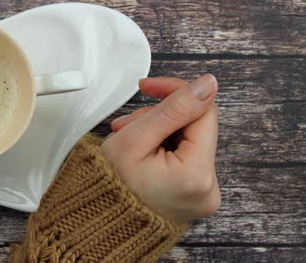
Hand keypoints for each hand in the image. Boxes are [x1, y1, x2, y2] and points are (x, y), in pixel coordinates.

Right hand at [102, 74, 220, 222]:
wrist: (97, 222)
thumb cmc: (108, 188)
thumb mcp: (135, 138)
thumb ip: (174, 108)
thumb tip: (207, 84)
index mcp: (197, 176)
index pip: (203, 112)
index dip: (177, 93)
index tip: (149, 87)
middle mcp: (208, 189)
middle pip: (195, 127)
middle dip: (161, 116)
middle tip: (128, 123)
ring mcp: (203, 194)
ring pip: (189, 139)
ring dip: (159, 130)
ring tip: (128, 138)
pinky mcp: (195, 195)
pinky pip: (186, 157)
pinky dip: (164, 147)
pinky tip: (142, 150)